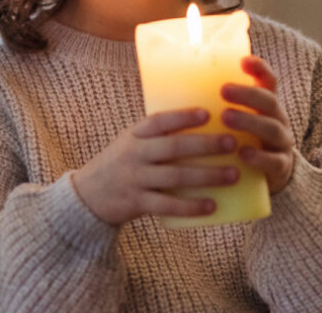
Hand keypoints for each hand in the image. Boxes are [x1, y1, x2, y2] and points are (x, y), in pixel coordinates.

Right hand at [72, 108, 240, 225]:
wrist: (88, 195)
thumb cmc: (120, 164)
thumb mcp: (130, 142)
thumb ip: (157, 136)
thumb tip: (204, 127)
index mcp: (134, 136)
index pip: (158, 121)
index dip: (183, 117)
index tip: (208, 113)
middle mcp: (134, 155)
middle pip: (172, 148)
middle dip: (205, 145)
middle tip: (232, 143)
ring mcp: (135, 179)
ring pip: (175, 177)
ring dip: (207, 176)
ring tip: (233, 174)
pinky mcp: (137, 203)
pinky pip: (167, 205)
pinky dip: (190, 207)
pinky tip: (212, 206)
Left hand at [220, 56, 294, 193]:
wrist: (263, 178)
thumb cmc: (237, 142)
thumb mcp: (228, 122)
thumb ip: (210, 106)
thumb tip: (170, 86)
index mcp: (264, 105)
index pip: (268, 81)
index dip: (259, 68)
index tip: (242, 60)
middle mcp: (277, 119)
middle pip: (269, 101)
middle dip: (247, 94)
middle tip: (224, 90)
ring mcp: (281, 143)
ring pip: (272, 128)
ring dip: (249, 121)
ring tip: (226, 117)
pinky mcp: (280, 167)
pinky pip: (274, 161)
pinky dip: (259, 157)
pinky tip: (243, 154)